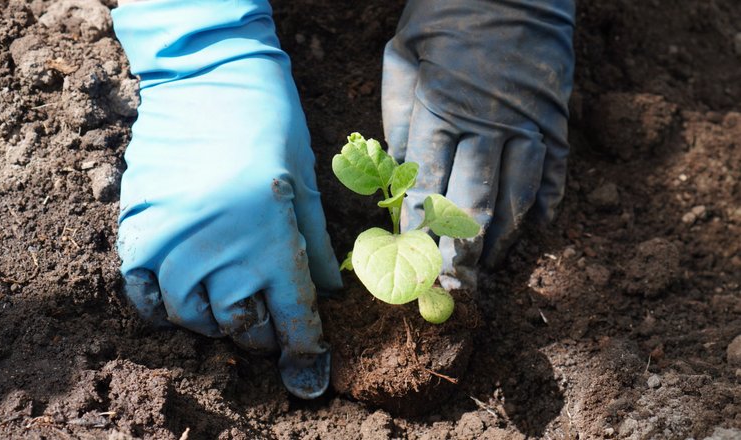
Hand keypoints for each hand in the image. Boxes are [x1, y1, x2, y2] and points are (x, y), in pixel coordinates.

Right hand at [112, 0, 340, 398]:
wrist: (210, 78)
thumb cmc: (271, 124)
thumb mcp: (304, 183)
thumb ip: (315, 244)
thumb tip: (326, 291)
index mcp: (271, 236)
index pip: (291, 315)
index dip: (304, 348)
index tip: (309, 370)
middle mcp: (223, 246)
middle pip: (237, 323)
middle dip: (256, 330)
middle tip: (261, 318)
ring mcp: (175, 238)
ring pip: (188, 314)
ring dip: (209, 319)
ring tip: (220, 302)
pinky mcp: (139, 225)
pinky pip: (140, 290)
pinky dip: (158, 304)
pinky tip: (176, 295)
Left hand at [382, 0, 574, 288]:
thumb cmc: (444, 17)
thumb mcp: (402, 59)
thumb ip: (399, 120)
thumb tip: (398, 179)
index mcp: (439, 109)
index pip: (428, 186)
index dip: (420, 233)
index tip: (413, 269)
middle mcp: (486, 123)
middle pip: (474, 203)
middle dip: (461, 254)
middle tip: (453, 292)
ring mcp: (527, 123)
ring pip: (517, 198)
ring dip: (501, 241)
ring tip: (487, 273)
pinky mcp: (557, 119)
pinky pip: (555, 175)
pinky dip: (544, 208)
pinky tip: (533, 234)